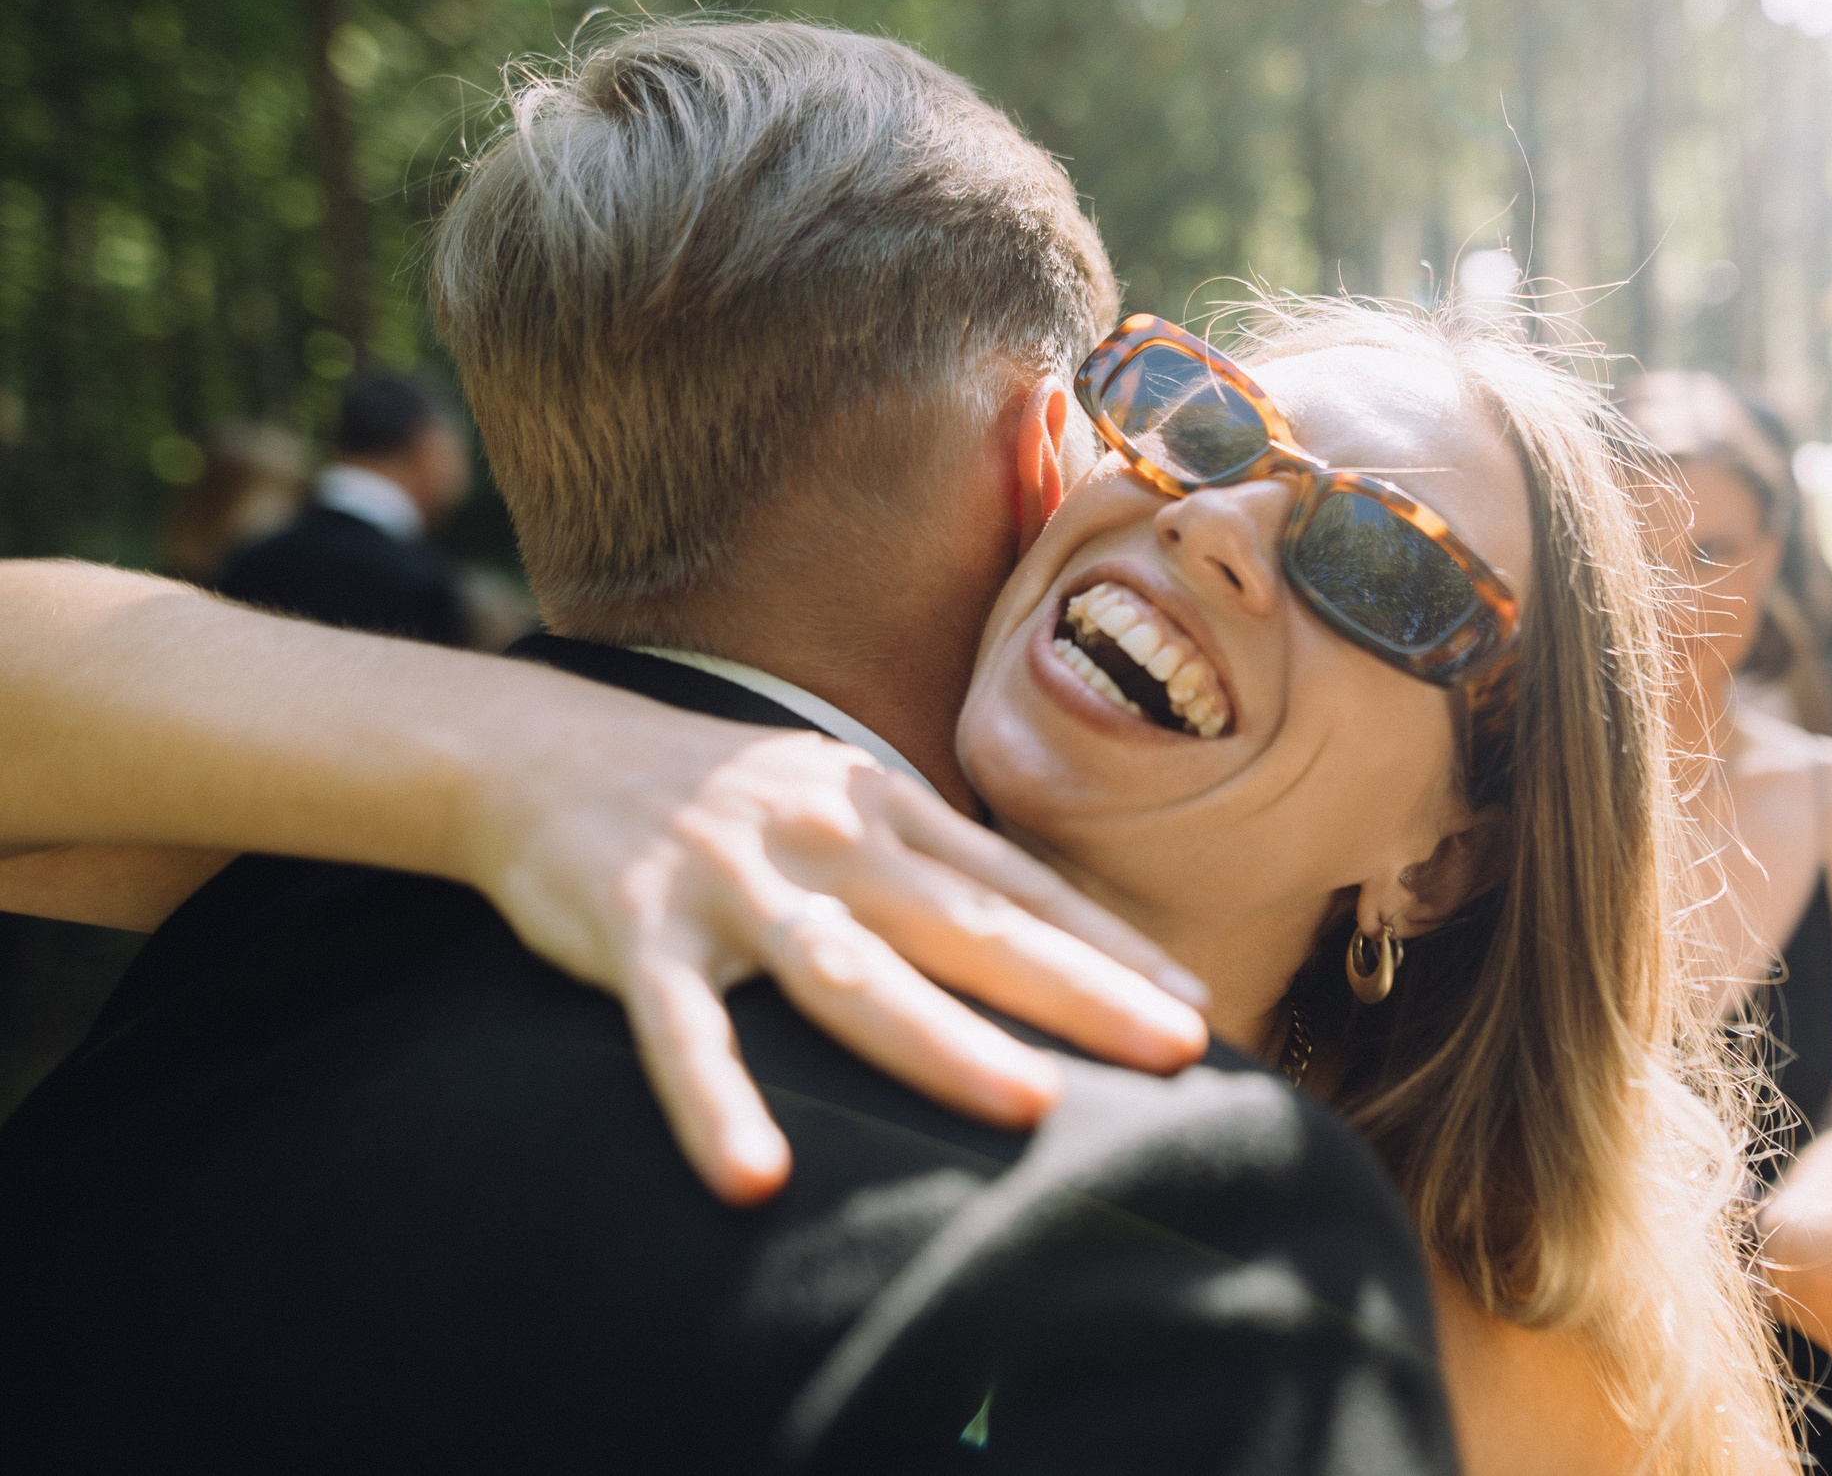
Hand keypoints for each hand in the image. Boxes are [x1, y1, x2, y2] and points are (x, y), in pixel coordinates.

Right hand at [461, 722, 1209, 1204]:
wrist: (543, 747)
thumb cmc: (723, 796)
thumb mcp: (839, 801)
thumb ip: (929, 863)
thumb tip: (1044, 940)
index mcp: (884, 806)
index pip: (1017, 882)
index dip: (1109, 944)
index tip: (1195, 1005)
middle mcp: (827, 837)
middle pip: (970, 925)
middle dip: (1080, 991)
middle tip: (1176, 1050)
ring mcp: (734, 882)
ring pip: (850, 974)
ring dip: (941, 1043)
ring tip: (1028, 1108)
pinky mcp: (635, 929)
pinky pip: (680, 1031)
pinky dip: (716, 1103)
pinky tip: (756, 1177)